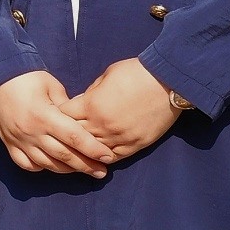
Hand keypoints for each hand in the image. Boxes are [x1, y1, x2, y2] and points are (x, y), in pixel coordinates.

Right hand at [0, 70, 116, 177]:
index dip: (93, 149)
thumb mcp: (52, 86)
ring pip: (47, 164)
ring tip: (82, 171)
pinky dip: (41, 167)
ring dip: (67, 170)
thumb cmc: (28, 78)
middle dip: (86, 165)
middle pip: (63, 155)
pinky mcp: (9, 144)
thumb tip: (83, 123)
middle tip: (102, 172)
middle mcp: (31, 132)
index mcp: (44, 115)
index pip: (74, 138)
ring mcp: (19, 141)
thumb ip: (68, 107)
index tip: (108, 157)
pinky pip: (26, 164)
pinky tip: (52, 165)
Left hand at [68, 57, 185, 160]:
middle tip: (67, 133)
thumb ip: (91, 93)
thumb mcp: (105, 76)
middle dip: (69, 133)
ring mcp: (120, 137)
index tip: (62, 113)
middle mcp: (102, 125)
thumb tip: (82, 103)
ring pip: (93, 150)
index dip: (61, 113)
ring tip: (80, 148)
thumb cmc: (135, 73)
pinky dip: (104, 156)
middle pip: (75, 136)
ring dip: (86, 148)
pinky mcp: (136, 145)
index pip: (64, 115)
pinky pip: (114, 157)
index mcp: (91, 105)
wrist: (167, 82)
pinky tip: (99, 155)